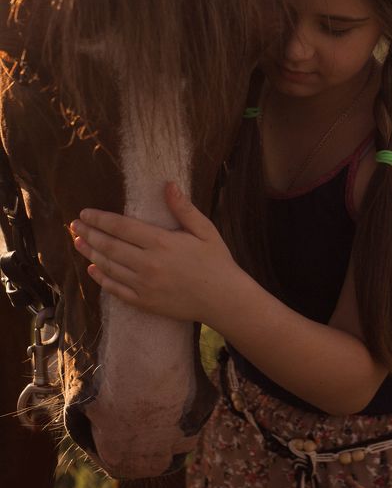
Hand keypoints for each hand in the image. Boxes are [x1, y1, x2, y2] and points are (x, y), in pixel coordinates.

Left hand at [69, 182, 237, 324]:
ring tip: (77, 243)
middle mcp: (148, 264)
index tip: (85, 213)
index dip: (100, 219)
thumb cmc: (216, 261)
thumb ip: (184, 208)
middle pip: (109, 246)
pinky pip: (116, 290)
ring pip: (109, 267)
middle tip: (73, 225)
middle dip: (89, 234)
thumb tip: (168, 185)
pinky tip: (93, 270)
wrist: (223, 299)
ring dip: (90, 253)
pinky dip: (101, 279)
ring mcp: (145, 285)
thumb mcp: (205, 230)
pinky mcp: (145, 302)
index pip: (122, 227)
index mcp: (162, 242)